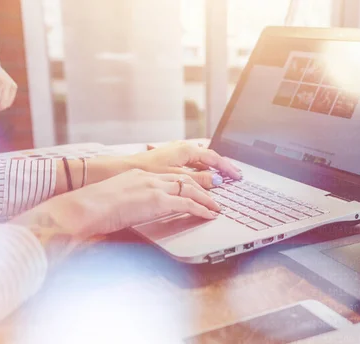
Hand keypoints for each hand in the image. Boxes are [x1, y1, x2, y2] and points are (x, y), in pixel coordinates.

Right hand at [14, 169, 220, 254]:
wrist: (81, 208)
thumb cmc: (90, 209)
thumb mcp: (114, 200)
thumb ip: (129, 202)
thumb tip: (132, 213)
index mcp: (137, 174)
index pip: (169, 176)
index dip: (186, 182)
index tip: (196, 187)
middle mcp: (148, 176)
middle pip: (184, 179)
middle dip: (203, 187)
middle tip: (215, 195)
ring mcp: (153, 187)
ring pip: (190, 189)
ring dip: (207, 199)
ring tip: (216, 208)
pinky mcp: (156, 201)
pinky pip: (187, 204)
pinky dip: (202, 209)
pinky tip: (210, 215)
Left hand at [124, 142, 241, 188]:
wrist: (122, 169)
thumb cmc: (146, 171)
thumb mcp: (176, 177)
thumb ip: (198, 178)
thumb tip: (216, 180)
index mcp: (186, 149)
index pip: (214, 158)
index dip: (227, 168)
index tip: (237, 176)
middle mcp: (182, 147)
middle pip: (209, 156)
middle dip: (223, 166)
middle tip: (235, 175)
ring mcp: (176, 151)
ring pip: (200, 158)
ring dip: (212, 167)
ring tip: (223, 175)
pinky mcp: (169, 158)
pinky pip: (191, 162)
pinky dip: (201, 168)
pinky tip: (202, 174)